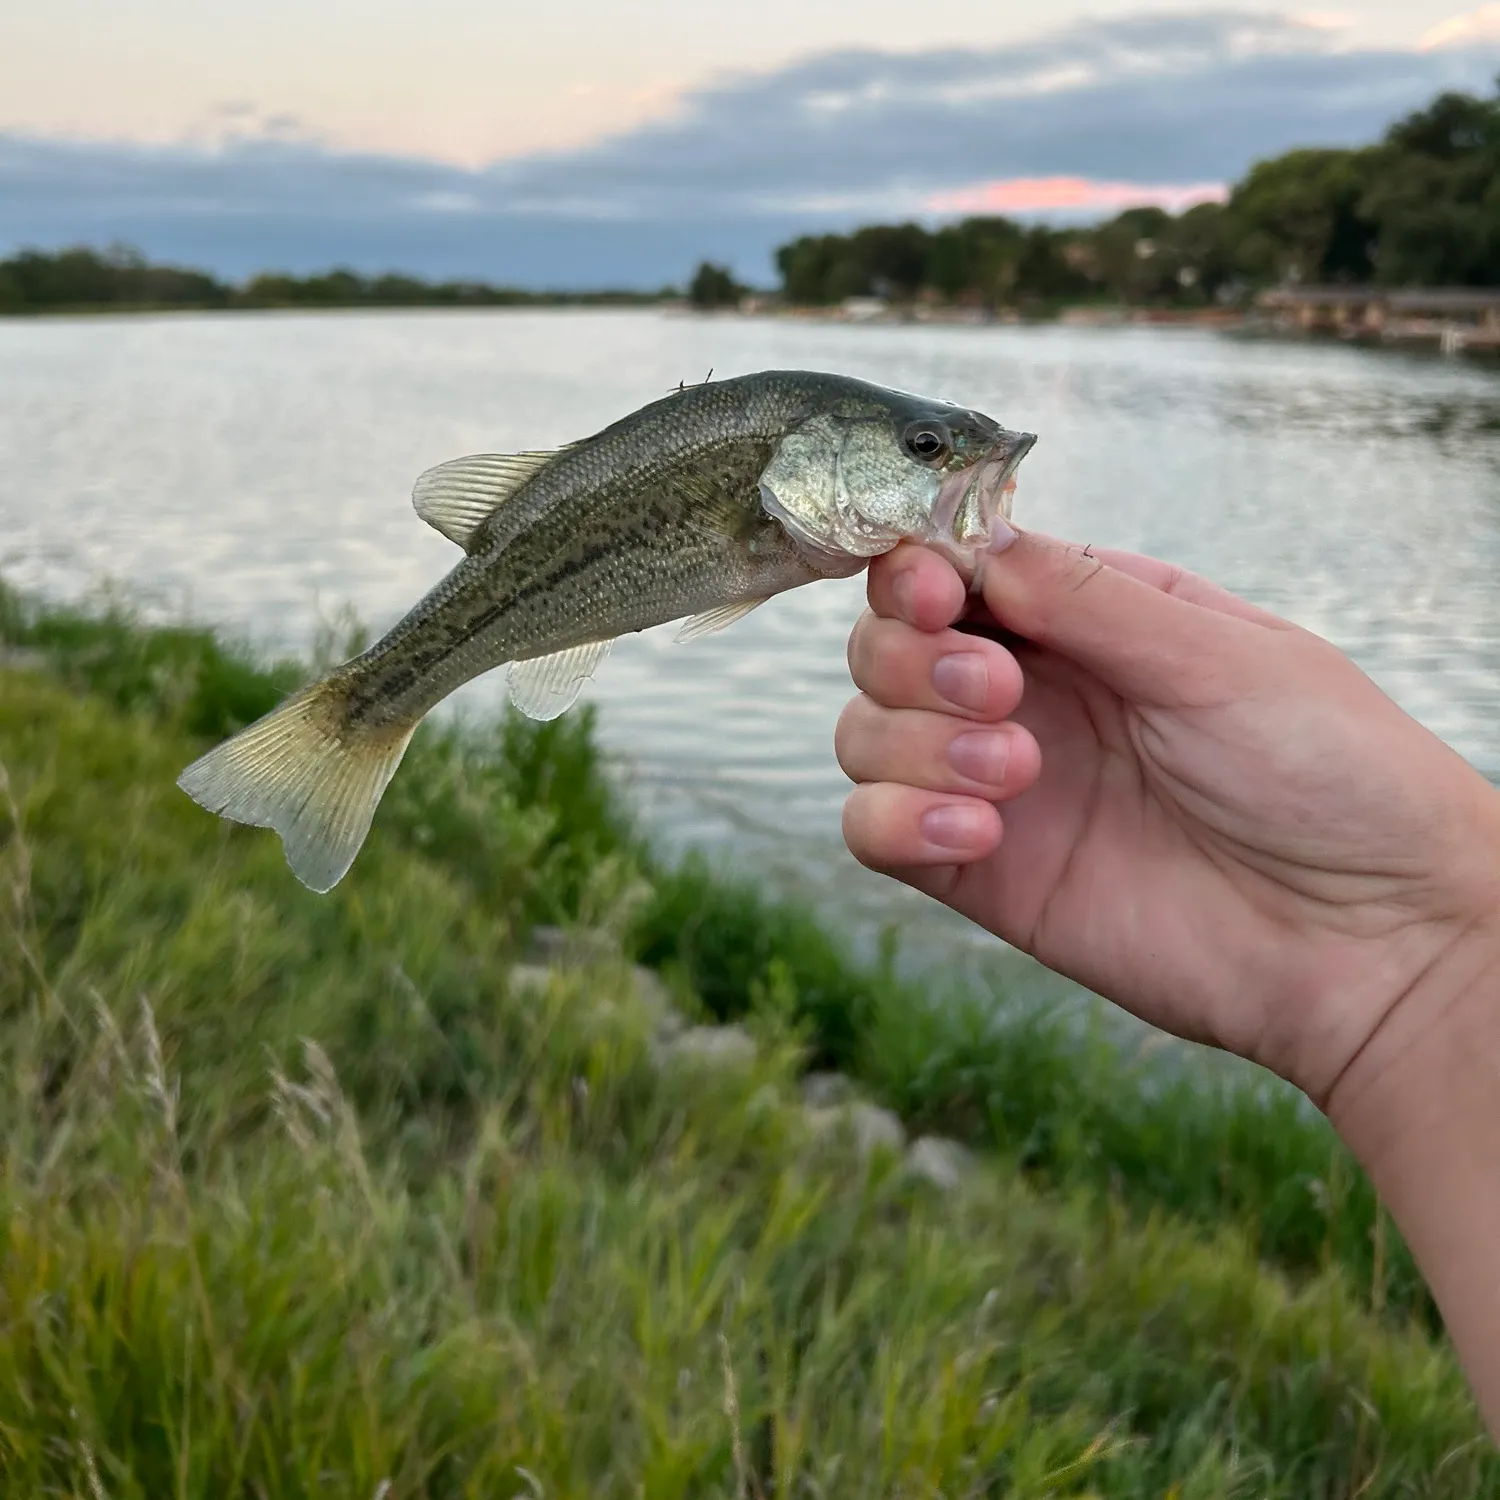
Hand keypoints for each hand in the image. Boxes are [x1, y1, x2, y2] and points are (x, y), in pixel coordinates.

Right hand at [837, 528, 1499, 1109]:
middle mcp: (1029, 694)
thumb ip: (1086, 598)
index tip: (932, 592)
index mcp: (1087, 621)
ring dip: (910, 741)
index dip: (915, 573)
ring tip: (1015, 773)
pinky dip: (894, 820)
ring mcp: (996, 785)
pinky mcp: (982, 874)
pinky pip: (872, 830)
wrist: (1371, 941)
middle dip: (914, 657)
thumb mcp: (1219, 657)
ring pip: (865, 733)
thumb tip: (970, 543)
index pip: (950, 572)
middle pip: (885, 645)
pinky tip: (979, 833)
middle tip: (1001, 691)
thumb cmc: (1329, 773)